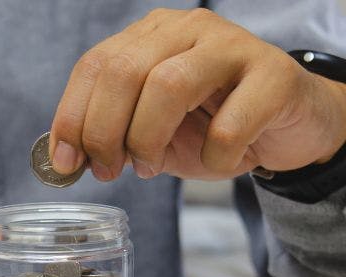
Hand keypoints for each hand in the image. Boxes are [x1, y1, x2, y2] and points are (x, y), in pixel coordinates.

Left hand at [49, 8, 345, 180]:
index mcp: (150, 37)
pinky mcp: (274, 75)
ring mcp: (232, 46)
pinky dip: (214, 155)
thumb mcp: (150, 130)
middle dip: (104, 131)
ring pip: (169, 85)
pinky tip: (215, 161)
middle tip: (107, 171)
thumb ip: (111, 133)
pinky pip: (230, 123)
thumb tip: (66, 158)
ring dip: (148, 140)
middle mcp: (187, 30)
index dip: (71, 116)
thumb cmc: (211, 126)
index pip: (94, 65)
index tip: (65, 162)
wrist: (286, 126)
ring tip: (149, 167)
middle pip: (123, 71)